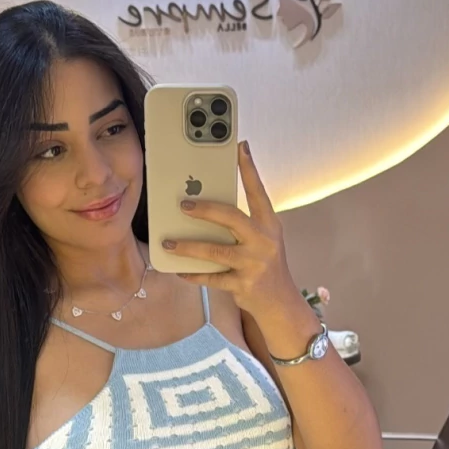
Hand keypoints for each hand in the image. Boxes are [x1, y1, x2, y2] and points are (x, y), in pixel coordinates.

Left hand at [162, 141, 297, 317]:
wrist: (280, 302)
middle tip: (183, 204)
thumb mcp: (262, 238)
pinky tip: (179, 270)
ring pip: (215, 252)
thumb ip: (242, 222)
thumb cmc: (265, 263)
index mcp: (269, 225)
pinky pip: (211, 279)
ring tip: (168, 243)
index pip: (258, 192)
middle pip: (232, 218)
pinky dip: (193, 274)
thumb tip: (207, 204)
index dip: (249, 169)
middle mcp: (263, 242)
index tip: (239, 146)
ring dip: (188, 247)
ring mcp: (253, 264)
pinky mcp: (242, 285)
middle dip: (205, 209)